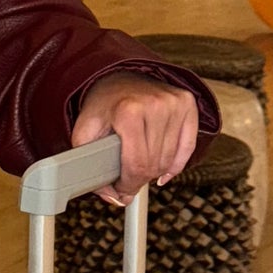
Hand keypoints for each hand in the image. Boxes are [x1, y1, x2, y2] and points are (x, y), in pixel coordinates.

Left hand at [71, 73, 199, 207]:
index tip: (121, 189)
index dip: (128, 184)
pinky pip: (187, 148)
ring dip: (154, 170)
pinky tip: (164, 170)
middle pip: (154, 164)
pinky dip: (176, 164)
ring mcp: (174, 103)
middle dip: (139, 179)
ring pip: (169, 160)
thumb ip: (89, 166)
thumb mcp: (84, 132)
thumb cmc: (103, 105)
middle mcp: (155, 104)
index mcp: (128, 111)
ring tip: (139, 166)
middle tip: (127, 179)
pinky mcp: (186, 103)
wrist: (118, 76)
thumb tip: (112, 196)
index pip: (137, 164)